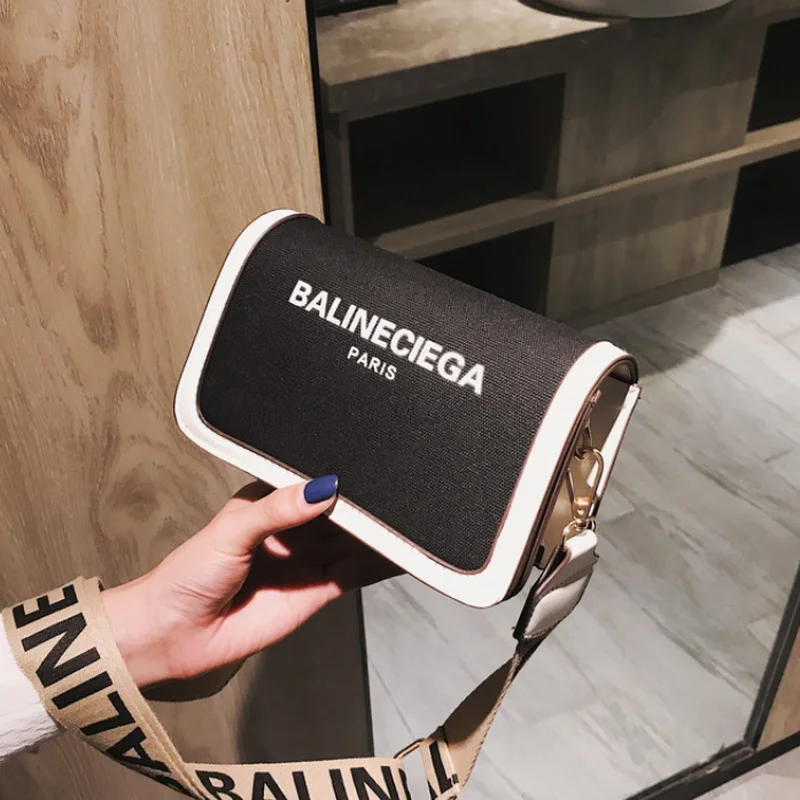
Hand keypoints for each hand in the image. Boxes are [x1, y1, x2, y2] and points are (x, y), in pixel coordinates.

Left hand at [101, 477, 397, 687]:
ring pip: (354, 540)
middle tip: (404, 488)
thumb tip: (324, 488)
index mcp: (272, 502)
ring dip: (381, 532)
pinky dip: (380, 563)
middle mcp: (295, 529)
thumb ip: (278, 510)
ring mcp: (308, 560)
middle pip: (342, 511)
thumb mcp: (233, 530)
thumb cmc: (190, 574)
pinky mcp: (317, 592)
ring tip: (413, 516)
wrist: (174, 635)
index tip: (374, 461)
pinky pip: (356, 572)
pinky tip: (403, 552)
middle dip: (369, 502)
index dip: (341, 473)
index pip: (314, 482)